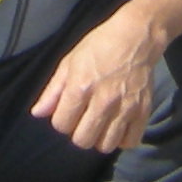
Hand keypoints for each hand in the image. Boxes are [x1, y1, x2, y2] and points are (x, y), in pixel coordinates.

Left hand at [29, 4, 164, 155]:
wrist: (136, 36)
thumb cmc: (99, 46)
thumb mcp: (70, 62)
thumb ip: (52, 90)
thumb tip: (37, 114)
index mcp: (81, 87)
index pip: (61, 124)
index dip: (61, 120)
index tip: (68, 111)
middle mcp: (103, 100)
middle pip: (83, 140)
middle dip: (79, 132)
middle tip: (84, 119)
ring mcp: (125, 107)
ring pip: (106, 145)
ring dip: (100, 138)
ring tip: (101, 124)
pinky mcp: (143, 110)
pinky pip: (130, 141)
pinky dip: (123, 139)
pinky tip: (118, 125)